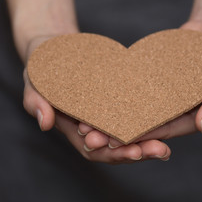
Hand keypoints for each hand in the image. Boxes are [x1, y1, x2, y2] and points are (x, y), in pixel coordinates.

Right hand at [22, 36, 170, 163]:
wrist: (54, 48)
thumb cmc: (41, 67)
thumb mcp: (34, 82)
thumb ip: (36, 102)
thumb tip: (44, 123)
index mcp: (74, 129)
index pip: (95, 150)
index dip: (114, 153)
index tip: (134, 152)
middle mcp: (93, 126)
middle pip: (117, 146)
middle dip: (139, 151)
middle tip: (161, 151)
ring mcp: (106, 113)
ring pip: (128, 133)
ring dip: (148, 140)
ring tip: (167, 143)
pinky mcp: (116, 98)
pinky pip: (133, 111)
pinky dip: (147, 118)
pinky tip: (165, 116)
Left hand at [81, 20, 201, 150]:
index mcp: (194, 115)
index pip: (165, 130)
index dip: (141, 137)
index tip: (117, 142)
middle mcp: (175, 108)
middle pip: (145, 123)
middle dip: (120, 130)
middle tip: (92, 135)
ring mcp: (163, 93)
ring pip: (135, 107)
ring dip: (112, 114)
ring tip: (86, 119)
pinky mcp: (153, 78)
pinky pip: (134, 86)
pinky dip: (117, 91)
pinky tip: (96, 93)